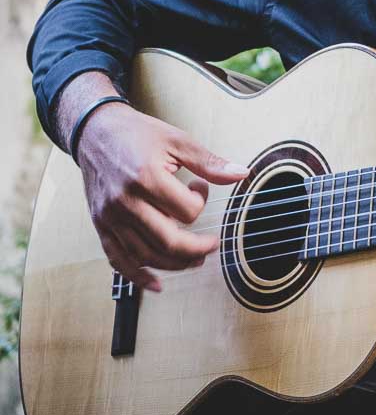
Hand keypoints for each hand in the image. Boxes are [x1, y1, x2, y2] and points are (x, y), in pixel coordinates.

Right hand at [76, 100, 248, 291]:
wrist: (96, 131)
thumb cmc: (137, 134)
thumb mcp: (177, 140)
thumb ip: (209, 162)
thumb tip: (241, 174)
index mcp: (146, 177)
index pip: (186, 210)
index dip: (201, 201)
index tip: (199, 188)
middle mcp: (125, 201)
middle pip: (166, 241)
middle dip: (195, 249)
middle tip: (211, 245)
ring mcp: (110, 216)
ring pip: (144, 255)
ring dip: (174, 264)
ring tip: (193, 259)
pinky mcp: (100, 225)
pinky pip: (117, 260)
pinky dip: (137, 276)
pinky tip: (156, 283)